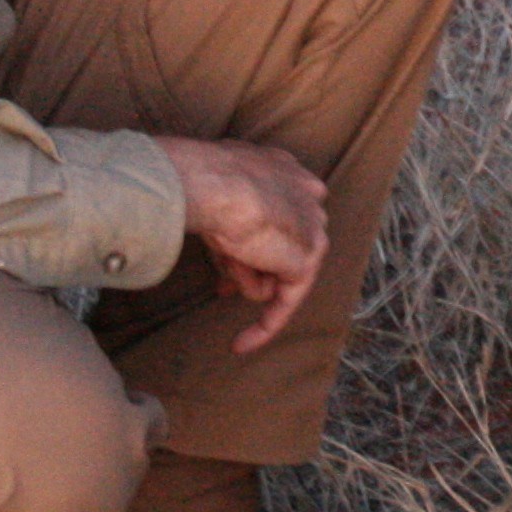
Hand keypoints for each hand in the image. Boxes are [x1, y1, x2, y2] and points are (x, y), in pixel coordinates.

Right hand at [161, 136, 325, 353]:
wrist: (211, 183)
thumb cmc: (200, 181)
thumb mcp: (217, 198)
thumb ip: (233, 222)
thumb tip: (234, 255)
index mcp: (284, 169)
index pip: (276, 211)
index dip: (254, 239)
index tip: (231, 256)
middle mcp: (306, 193)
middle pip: (280, 241)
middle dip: (253, 266)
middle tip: (223, 290)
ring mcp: (311, 226)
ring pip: (278, 268)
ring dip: (245, 277)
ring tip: (221, 275)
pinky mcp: (306, 258)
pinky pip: (288, 299)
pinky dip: (267, 323)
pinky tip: (243, 342)